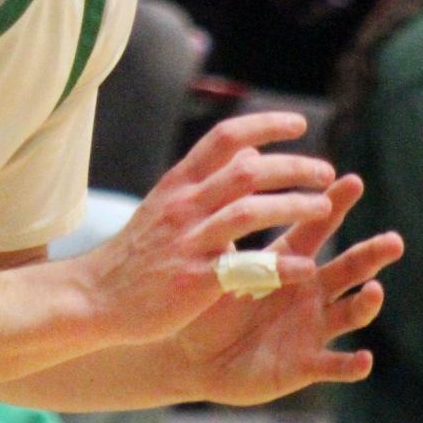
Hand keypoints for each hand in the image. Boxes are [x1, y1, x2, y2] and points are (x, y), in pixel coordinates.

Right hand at [83, 112, 337, 347]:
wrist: (96, 297)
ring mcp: (188, 242)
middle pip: (247, 170)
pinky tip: (306, 267)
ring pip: (249, 212)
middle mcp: (184, 205)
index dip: (265, 125)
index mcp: (179, 184)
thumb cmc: (138, 252)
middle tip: (326, 172)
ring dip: (293, 206)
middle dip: (293, 167)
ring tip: (325, 208)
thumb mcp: (166, 204)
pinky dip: (279, 267)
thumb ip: (207, 180)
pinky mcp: (194, 281)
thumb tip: (250, 150)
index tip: (299, 124)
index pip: (226, 138)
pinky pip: (245, 268)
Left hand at [175, 174, 399, 403]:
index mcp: (290, 261)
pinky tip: (364, 359)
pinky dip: (350, 364)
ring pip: (350, 313)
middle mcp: (310, 292)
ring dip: (366, 303)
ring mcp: (312, 329)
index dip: (335, 205)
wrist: (193, 359)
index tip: (353, 181)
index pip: (318, 227)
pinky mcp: (305, 365)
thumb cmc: (207, 304)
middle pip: (349, 269)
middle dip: (372, 254)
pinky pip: (334, 365)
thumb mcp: (220, 262)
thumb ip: (231, 221)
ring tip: (375, 290)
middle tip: (394, 241)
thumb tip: (232, 163)